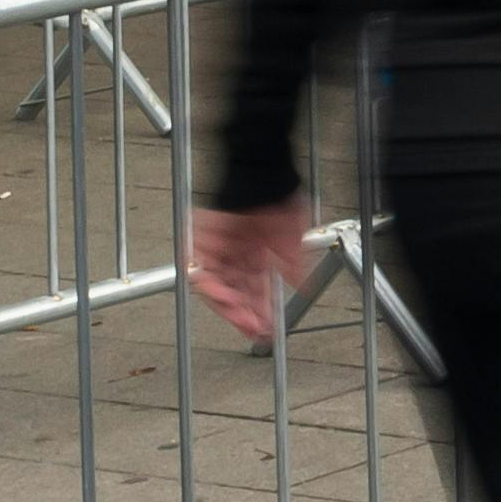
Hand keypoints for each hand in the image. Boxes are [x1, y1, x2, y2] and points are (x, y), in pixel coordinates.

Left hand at [188, 196, 311, 345]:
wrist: (261, 171)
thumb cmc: (277, 194)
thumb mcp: (293, 237)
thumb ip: (294, 264)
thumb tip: (302, 287)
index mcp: (256, 254)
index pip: (255, 290)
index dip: (260, 310)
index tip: (266, 329)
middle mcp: (235, 254)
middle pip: (235, 292)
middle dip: (244, 314)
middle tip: (253, 330)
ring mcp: (216, 248)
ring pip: (217, 286)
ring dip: (228, 305)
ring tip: (241, 318)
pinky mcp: (199, 239)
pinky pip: (198, 269)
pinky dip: (209, 285)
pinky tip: (225, 298)